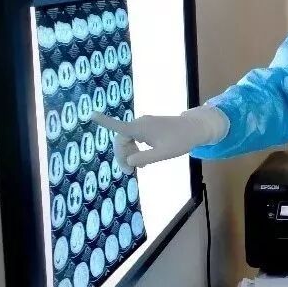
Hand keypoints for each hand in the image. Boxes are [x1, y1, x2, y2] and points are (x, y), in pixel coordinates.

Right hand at [92, 106, 229, 173]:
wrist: (196, 128)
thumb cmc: (181, 141)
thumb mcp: (163, 153)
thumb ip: (144, 158)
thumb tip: (128, 161)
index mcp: (141, 128)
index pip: (119, 126)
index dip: (104, 122)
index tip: (91, 114)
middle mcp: (140, 123)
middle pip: (122, 140)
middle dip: (122, 155)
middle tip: (130, 172)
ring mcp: (145, 124)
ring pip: (128, 140)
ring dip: (129, 153)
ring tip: (138, 168)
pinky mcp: (150, 126)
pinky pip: (136, 138)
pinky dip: (136, 148)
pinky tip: (143, 159)